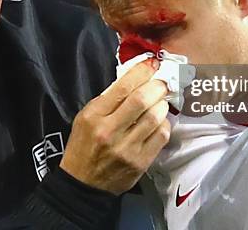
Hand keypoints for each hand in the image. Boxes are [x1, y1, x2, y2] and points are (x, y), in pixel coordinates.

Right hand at [60, 59, 169, 194]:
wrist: (83, 183)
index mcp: (93, 116)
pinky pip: (161, 136)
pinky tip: (159, 121)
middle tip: (162, 82)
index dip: (141, 72)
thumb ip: (107, 100)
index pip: (122, 87)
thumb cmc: (83, 145)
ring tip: (161, 101)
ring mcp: (127, 148)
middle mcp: (110, 131)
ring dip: (162, 104)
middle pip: (142, 100)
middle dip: (157, 86)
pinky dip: (164, 124)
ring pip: (155, 117)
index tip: (152, 63)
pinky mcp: (141, 162)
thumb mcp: (85, 117)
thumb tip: (135, 79)